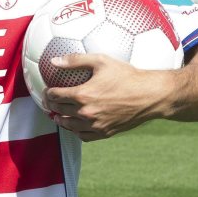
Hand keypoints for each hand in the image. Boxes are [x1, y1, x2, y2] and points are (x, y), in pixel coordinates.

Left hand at [43, 53, 172, 141]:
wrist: (149, 95)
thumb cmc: (127, 76)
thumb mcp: (101, 61)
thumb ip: (75, 60)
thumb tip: (54, 61)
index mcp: (82, 95)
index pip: (55, 96)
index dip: (48, 93)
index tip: (47, 90)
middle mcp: (86, 113)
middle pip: (60, 110)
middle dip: (52, 105)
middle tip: (49, 102)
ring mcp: (95, 125)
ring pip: (69, 126)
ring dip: (61, 120)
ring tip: (58, 116)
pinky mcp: (105, 133)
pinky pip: (84, 136)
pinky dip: (76, 131)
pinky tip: (76, 126)